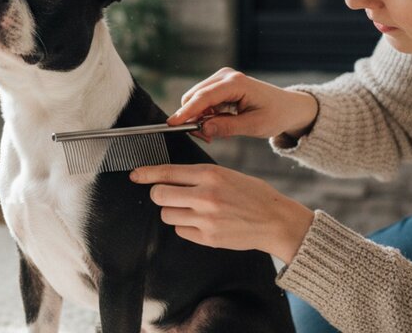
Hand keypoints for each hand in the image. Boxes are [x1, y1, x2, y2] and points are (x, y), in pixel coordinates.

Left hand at [130, 164, 313, 263]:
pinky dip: (186, 227)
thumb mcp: (227, 175)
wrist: (275, 221)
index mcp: (210, 175)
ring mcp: (206, 219)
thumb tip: (168, 177)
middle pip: (159, 195)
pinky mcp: (208, 238)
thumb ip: (198, 176)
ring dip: (174, 211)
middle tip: (168, 195)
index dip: (146, 174)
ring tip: (192, 209)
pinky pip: (180, 231)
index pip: (167, 172)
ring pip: (167, 215)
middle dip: (159, 194)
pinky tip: (202, 223)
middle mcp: (205, 196)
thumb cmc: (252, 195)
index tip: (135, 175)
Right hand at [167, 68, 318, 142]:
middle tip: (206, 137)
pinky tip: (215, 125)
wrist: (288, 107)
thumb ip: (227, 127)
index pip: (204, 97)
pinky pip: (201, 101)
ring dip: (198, 118)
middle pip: (194, 97)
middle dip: (192, 118)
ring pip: (195, 99)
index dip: (186, 111)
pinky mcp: (219, 85)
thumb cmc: (276, 114)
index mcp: (236, 83)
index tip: (172, 124)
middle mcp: (225, 76)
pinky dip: (203, 115)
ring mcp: (221, 79)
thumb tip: (203, 129)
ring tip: (213, 133)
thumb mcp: (254, 126)